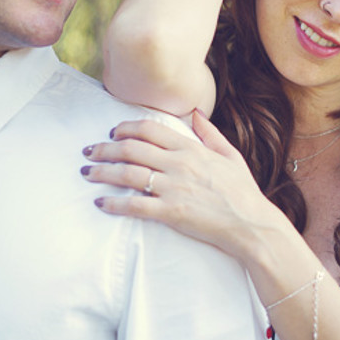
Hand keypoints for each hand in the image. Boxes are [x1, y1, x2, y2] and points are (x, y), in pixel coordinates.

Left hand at [81, 110, 282, 261]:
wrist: (252, 225)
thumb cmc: (243, 192)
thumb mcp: (231, 156)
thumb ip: (210, 134)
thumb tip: (194, 114)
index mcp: (191, 149)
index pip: (150, 129)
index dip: (126, 127)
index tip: (113, 132)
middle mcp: (179, 164)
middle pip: (131, 148)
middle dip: (105, 148)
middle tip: (90, 152)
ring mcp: (174, 188)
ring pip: (128, 174)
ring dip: (102, 172)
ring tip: (87, 173)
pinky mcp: (171, 212)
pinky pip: (135, 205)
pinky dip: (114, 204)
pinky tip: (101, 203)